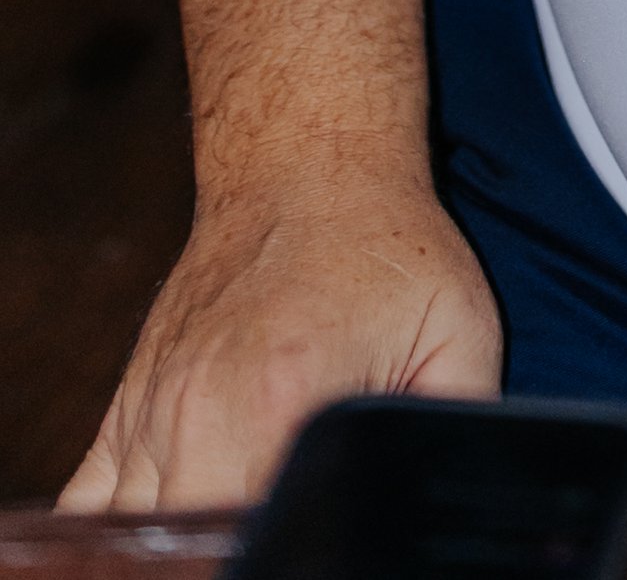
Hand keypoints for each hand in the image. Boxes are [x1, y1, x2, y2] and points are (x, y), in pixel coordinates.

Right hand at [58, 165, 501, 512]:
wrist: (309, 164)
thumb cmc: (389, 248)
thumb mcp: (457, 332)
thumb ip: (452, 425)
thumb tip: (438, 497)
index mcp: (278, 401)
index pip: (253, 535)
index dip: (286, 546)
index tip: (308, 534)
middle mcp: (195, 413)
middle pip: (186, 546)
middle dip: (234, 550)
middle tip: (283, 527)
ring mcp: (149, 411)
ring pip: (132, 537)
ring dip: (183, 542)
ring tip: (240, 521)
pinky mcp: (125, 409)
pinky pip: (89, 509)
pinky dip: (123, 531)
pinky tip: (177, 522)